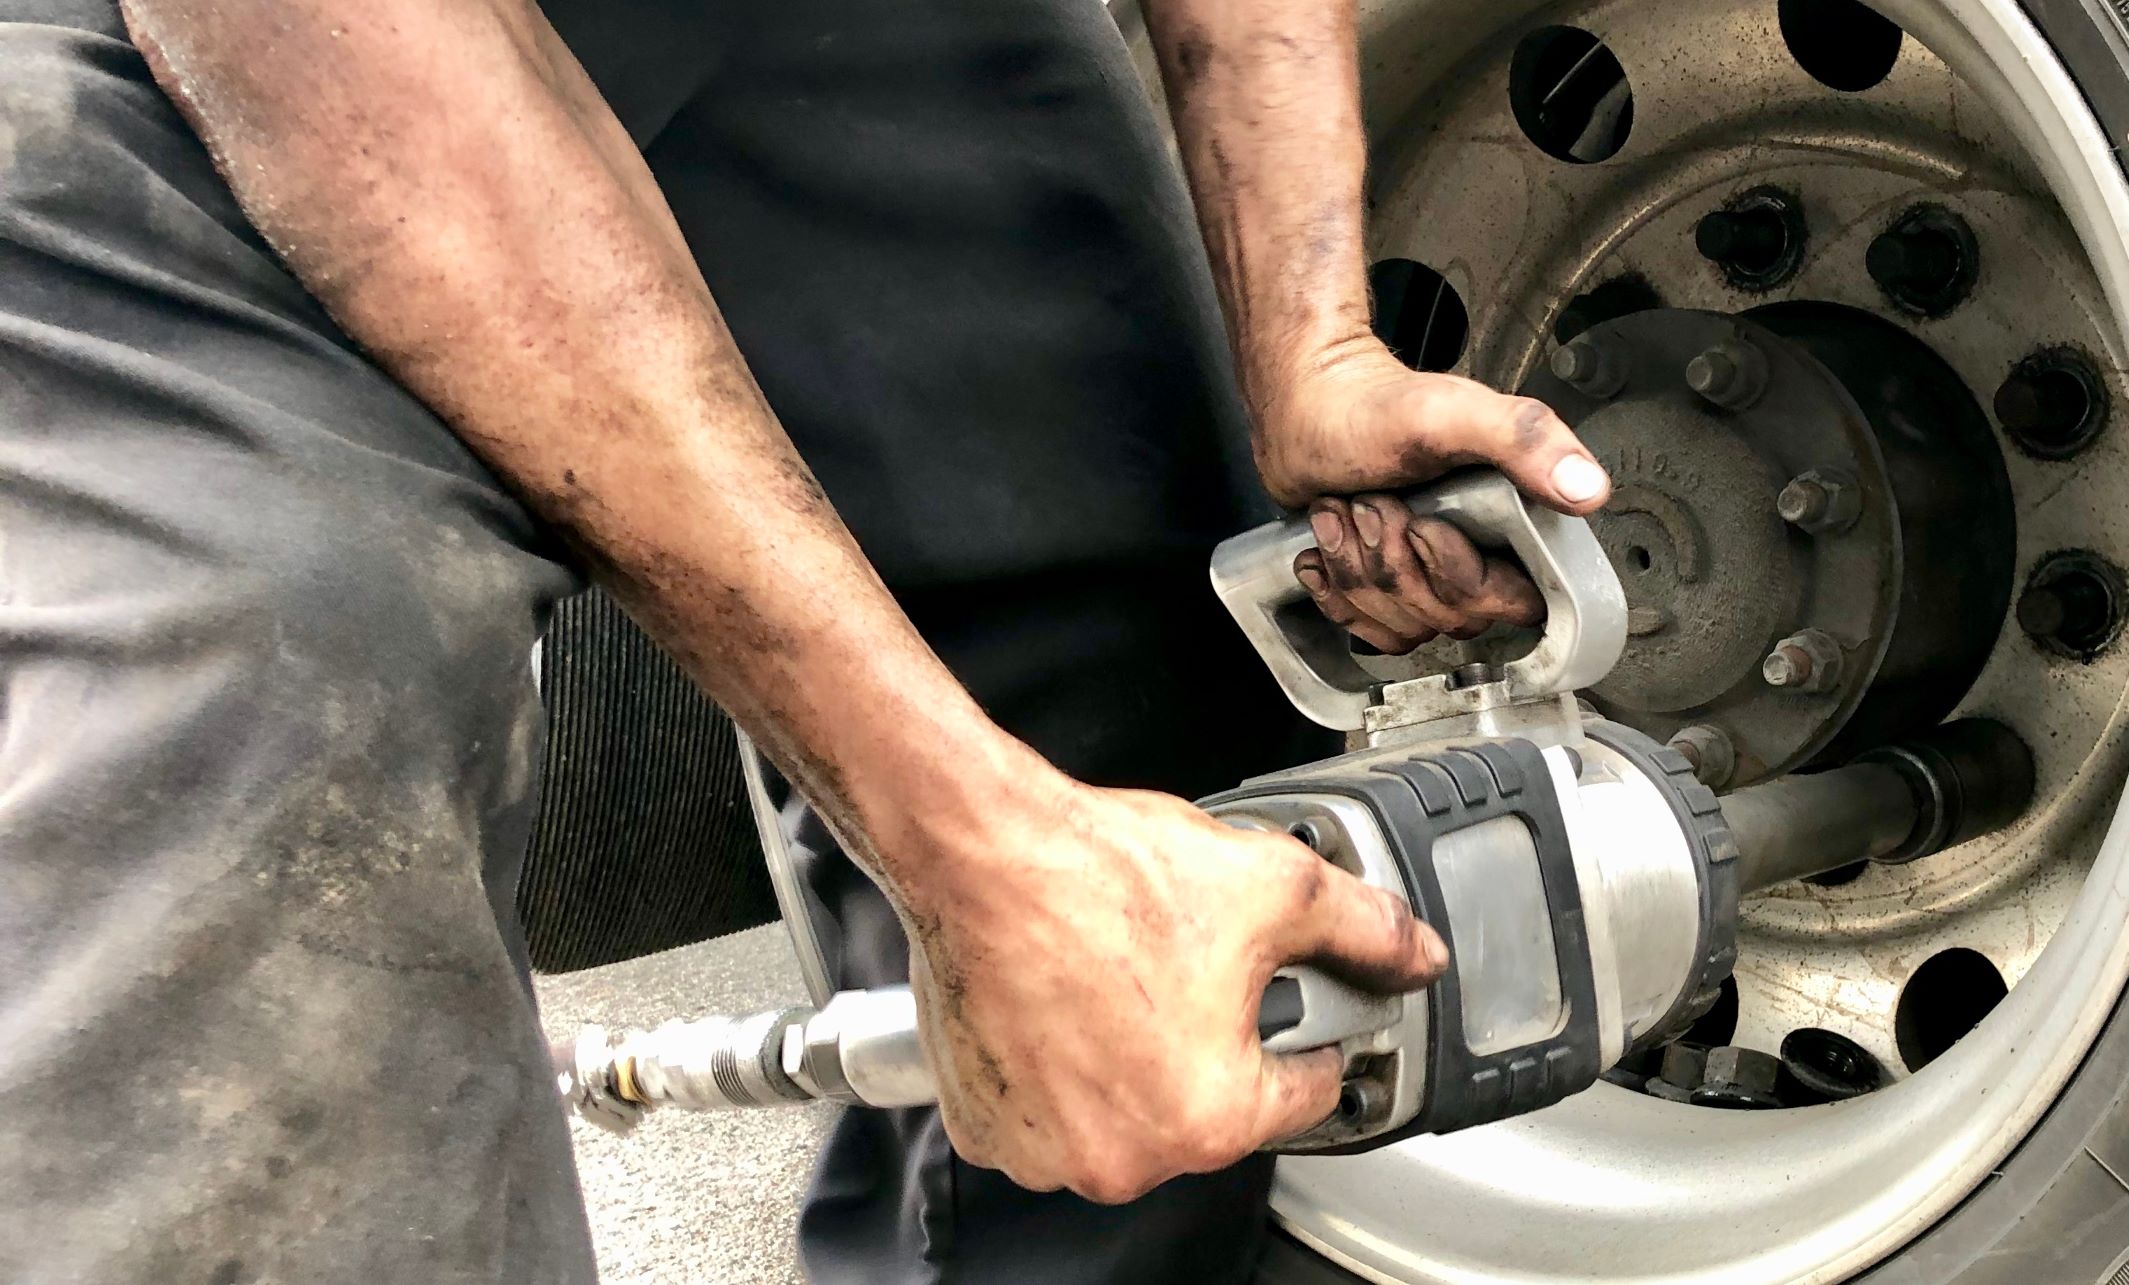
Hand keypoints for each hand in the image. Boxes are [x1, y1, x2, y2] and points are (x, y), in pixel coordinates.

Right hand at [896, 772, 1445, 1203]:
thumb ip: (1364, 928)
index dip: (1312, 1028)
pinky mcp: (987, 1126)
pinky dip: (1062, 1069)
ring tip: (1119, 978)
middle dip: (1212, 1040)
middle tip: (1186, 967)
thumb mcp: (1273, 885)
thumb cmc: (1097, 877)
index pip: (1307, 1089)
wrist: (981, 852)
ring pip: (1127, 1111)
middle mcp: (1127, 1156)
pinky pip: (1049, 1110)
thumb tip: (1414, 952)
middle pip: (1211, 1106)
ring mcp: (1047, 1149)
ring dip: (1135, 1059)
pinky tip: (1065, 1002)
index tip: (1288, 996)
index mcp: (1210, 1117)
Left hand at [1253, 341, 1611, 648]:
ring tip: (1349, 512)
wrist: (1309, 405)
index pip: (1511, 602)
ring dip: (1357, 568)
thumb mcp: (1452, 414)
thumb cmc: (1372, 406)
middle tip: (1374, 501)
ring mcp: (1425, 578)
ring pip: (1401, 625)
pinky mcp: (1383, 590)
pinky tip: (1329, 545)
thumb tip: (1589, 490)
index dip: (1456, 572)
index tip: (1421, 522)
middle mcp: (1475, 557)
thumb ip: (1525, 440)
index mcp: (1512, 524)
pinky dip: (1333, 588)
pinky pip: (1367, 628)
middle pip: (1446, 616)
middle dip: (1394, 559)